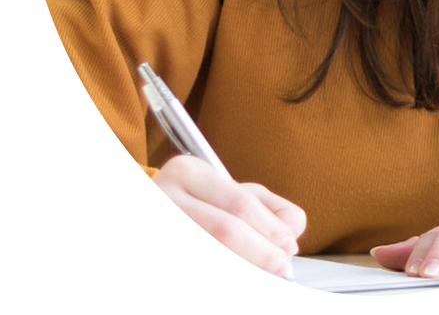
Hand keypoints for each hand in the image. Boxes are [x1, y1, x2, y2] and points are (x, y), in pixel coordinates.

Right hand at [153, 155, 305, 276]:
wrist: (133, 223)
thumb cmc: (187, 207)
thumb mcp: (224, 192)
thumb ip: (264, 204)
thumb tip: (293, 228)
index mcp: (187, 172)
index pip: (238, 203)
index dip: (270, 229)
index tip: (289, 245)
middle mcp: (163, 197)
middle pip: (223, 232)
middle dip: (261, 252)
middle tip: (281, 266)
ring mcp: (150, 231)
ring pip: (207, 259)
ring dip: (240, 270)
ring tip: (258, 272)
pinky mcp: (142, 261)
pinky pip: (190, 273)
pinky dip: (218, 278)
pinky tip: (228, 277)